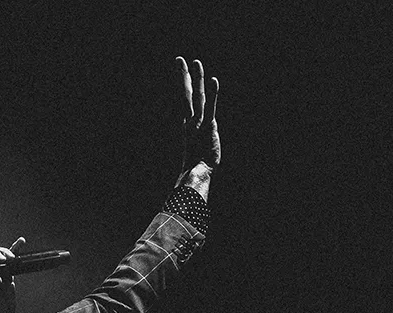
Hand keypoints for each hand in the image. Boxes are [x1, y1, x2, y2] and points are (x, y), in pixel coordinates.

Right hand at [177, 57, 219, 179]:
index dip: (183, 83)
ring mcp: (198, 122)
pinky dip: (212, 95)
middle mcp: (190, 119)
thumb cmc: (197, 165)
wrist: (197, 173)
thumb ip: (198, 138)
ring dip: (197, 79)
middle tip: (179, 59)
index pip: (185, 99)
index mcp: (188, 122)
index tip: (181, 69)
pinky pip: (209, 108)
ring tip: (196, 62)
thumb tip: (198, 135)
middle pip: (186, 93)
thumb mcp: (198, 148)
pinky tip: (213, 81)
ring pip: (197, 96)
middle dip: (183, 76)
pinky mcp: (208, 127)